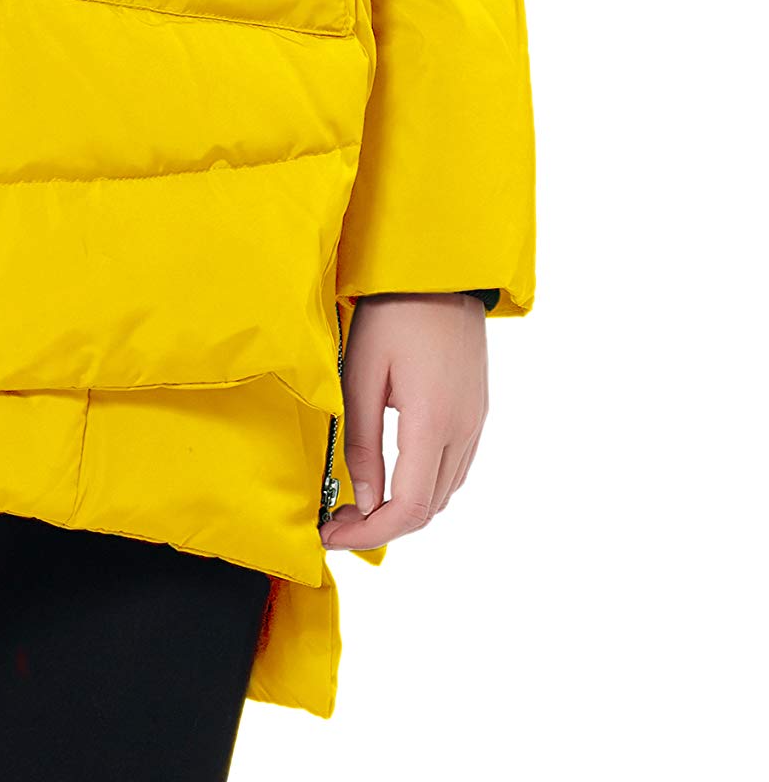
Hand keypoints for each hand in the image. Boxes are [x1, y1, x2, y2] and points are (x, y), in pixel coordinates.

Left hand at [320, 292, 487, 550]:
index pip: (409, 508)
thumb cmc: (393, 314)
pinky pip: (454, 468)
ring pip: (444, 492)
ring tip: (358, 501)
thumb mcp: (361, 374)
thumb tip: (363, 500)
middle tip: (336, 519)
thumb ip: (362, 443)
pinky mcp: (477, 411)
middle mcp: (463, 431)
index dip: (369, 532)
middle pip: (429, 509)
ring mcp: (475, 422)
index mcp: (433, 423)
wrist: (439, 272)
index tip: (331, 535)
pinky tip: (392, 475)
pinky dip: (424, 485)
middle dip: (382, 525)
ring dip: (404, 508)